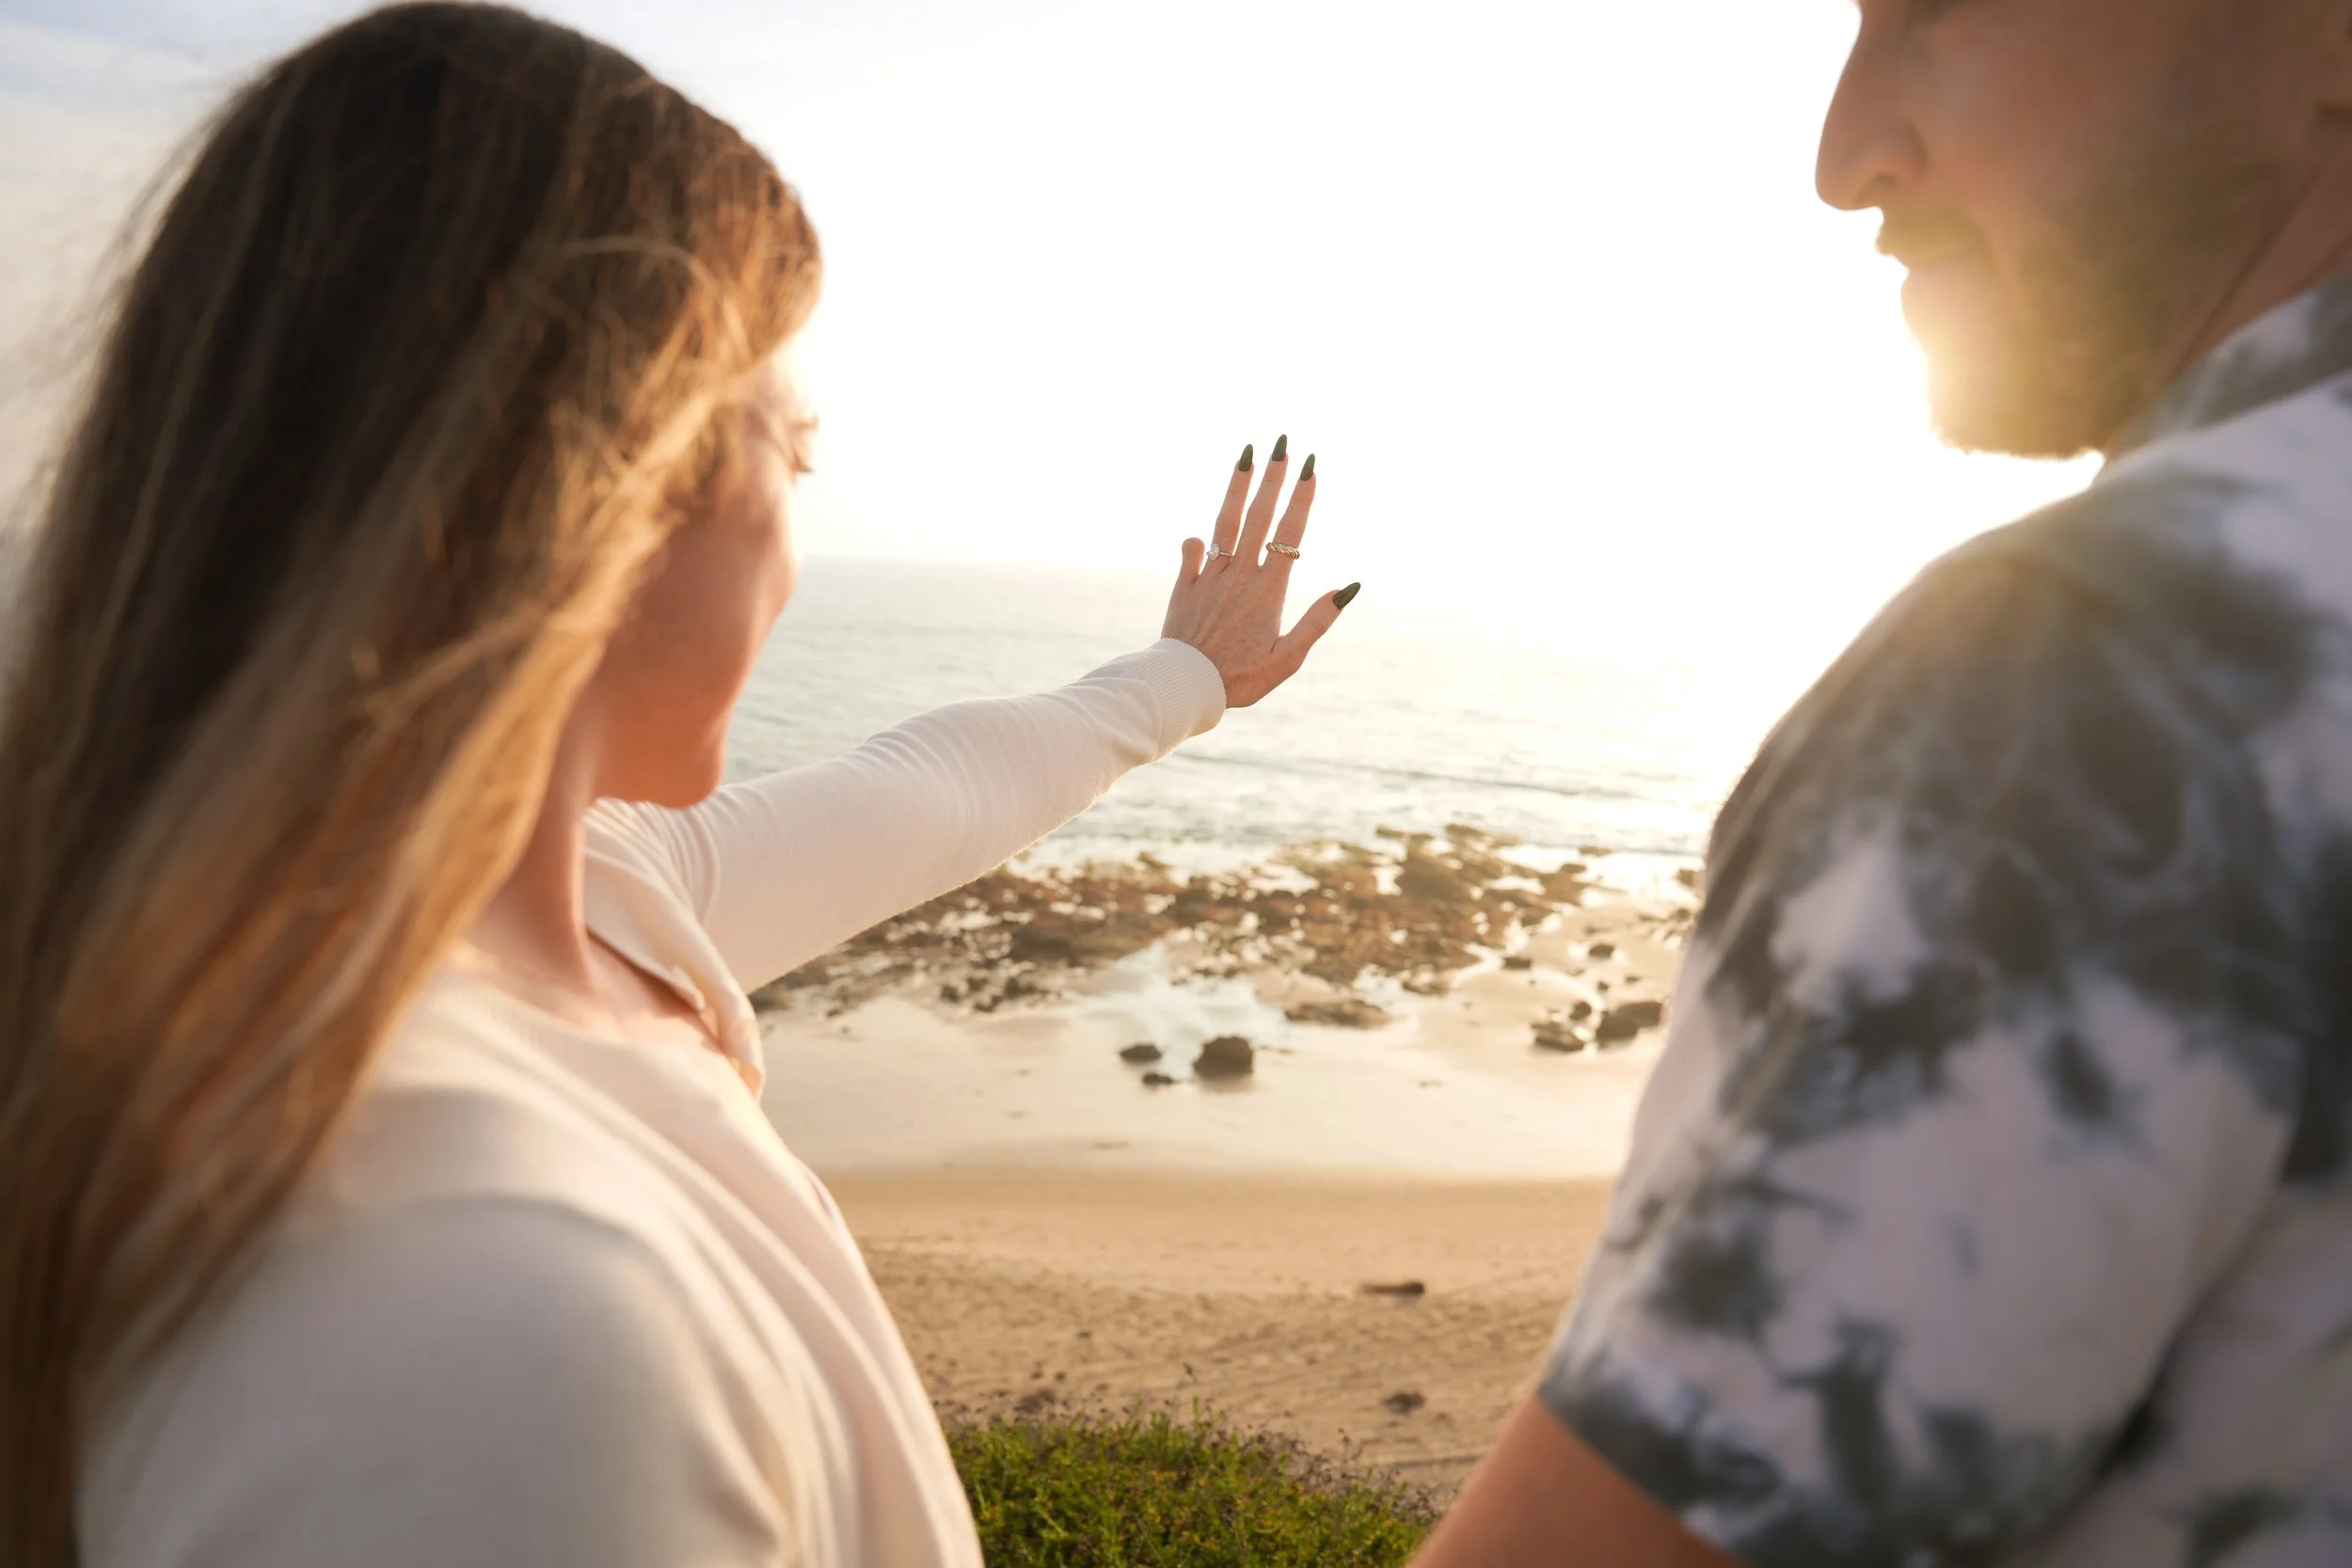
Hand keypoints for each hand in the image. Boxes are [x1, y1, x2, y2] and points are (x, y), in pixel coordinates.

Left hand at [1160, 436, 1357, 707]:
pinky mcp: (1184, 586)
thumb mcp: (1289, 658)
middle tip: (1281, 444)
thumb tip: (1349, 587)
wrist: (1186, 687)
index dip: (1302, 497)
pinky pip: (1191, 554)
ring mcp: (1210, 577)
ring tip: (1245, 455)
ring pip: (1225, 522)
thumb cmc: (1242, 678)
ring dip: (1237, 486)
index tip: (1311, 466)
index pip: (1290, 532)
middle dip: (1272, 477)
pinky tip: (1201, 534)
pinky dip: (1198, 542)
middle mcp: (1240, 574)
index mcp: (1269, 589)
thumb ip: (1317, 620)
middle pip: (1258, 515)